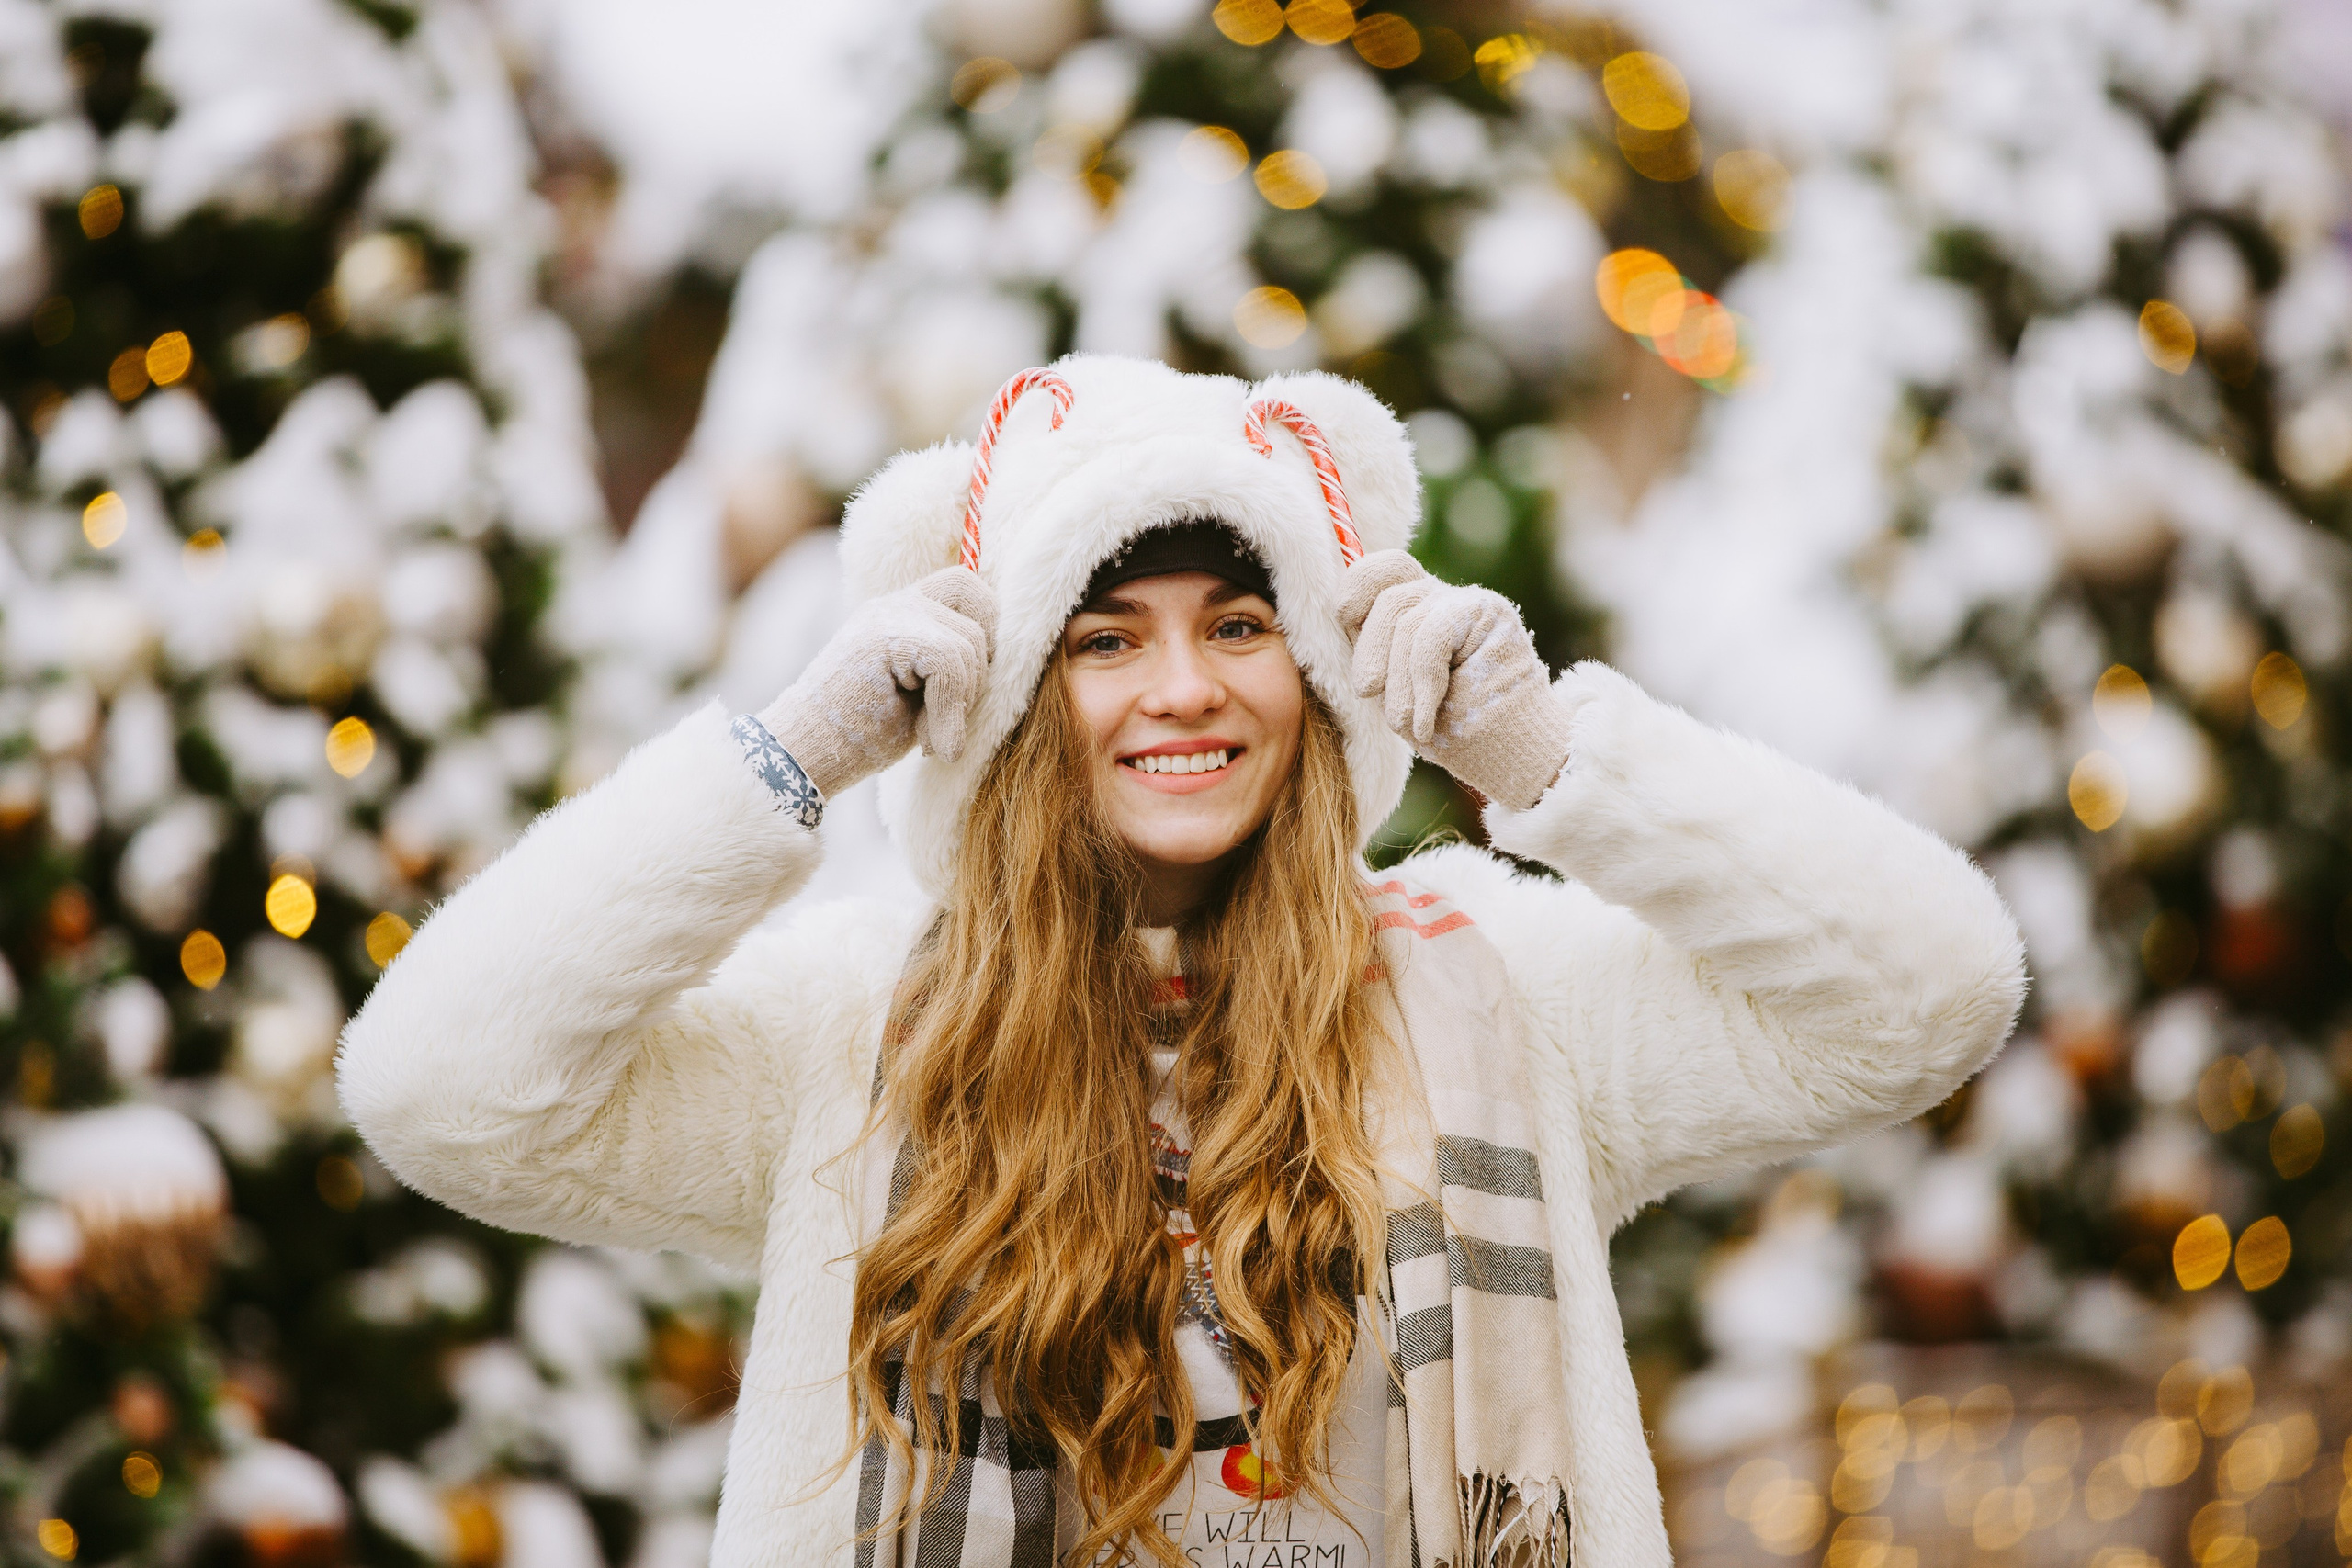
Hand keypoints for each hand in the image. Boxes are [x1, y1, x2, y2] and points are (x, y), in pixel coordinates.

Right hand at [758, 567, 994, 798]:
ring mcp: (886, 615)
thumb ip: (954, 667)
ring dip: (962, 703)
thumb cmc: (863, 734)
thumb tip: (1005, 658)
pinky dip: (951, 711)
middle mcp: (894, 603)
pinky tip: (933, 744)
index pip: (968, 587)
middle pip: (978, 605)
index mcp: (902, 610)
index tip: (968, 685)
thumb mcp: (921, 694)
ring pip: (968, 643)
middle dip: (979, 670)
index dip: (986, 628)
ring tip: (929, 737)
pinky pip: (951, 663)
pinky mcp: (884, 637)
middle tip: (950, 716)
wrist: (804, 755)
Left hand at [1336, 550, 1574, 811]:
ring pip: (1407, 620)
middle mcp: (1440, 598)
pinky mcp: (1490, 613)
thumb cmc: (1446, 727)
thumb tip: (1341, 611)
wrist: (1506, 753)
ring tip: (1408, 722)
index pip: (1380, 571)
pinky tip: (1425, 721)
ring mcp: (1467, 601)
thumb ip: (1373, 652)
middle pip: (1388, 597)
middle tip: (1368, 691)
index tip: (1345, 620)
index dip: (1355, 588)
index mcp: (1413, 609)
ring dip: (1398, 681)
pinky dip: (1422, 683)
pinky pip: (1432, 636)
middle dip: (1369, 650)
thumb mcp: (1393, 690)